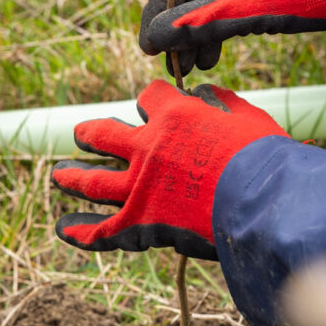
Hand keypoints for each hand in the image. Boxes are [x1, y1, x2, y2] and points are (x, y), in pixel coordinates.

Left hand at [52, 81, 289, 259]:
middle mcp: (147, 148)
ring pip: (92, 182)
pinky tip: (63, 229)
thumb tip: (203, 94)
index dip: (152, 102)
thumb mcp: (246, 117)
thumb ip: (220, 102)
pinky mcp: (141, 223)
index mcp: (173, 116)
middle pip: (104, 134)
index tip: (153, 106)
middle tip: (80, 134)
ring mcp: (139, 187)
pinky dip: (82, 232)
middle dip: (90, 134)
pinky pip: (104, 231)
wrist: (266, 203)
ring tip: (59, 176)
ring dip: (73, 178)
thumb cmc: (265, 159)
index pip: (148, 98)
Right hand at [139, 0, 325, 75]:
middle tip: (176, 65)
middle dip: (182, 27)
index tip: (151, 49)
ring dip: (201, 29)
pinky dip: (222, 22)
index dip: (157, 13)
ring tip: (199, 64)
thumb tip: (152, 40)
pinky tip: (216, 51)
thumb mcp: (247, 12)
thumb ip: (197, 25)